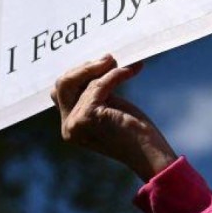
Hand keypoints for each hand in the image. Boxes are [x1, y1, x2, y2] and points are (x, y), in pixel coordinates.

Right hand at [51, 55, 177, 181]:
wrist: (150, 154)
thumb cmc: (135, 132)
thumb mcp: (110, 107)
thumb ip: (96, 92)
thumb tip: (98, 61)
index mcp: (71, 126)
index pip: (61, 92)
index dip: (79, 74)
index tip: (101, 63)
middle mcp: (68, 127)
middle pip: (62, 84)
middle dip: (84, 68)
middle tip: (109, 59)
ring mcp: (75, 123)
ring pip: (82, 83)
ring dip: (105, 70)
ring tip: (125, 66)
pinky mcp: (87, 117)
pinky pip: (98, 85)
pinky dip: (115, 75)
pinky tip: (132, 71)